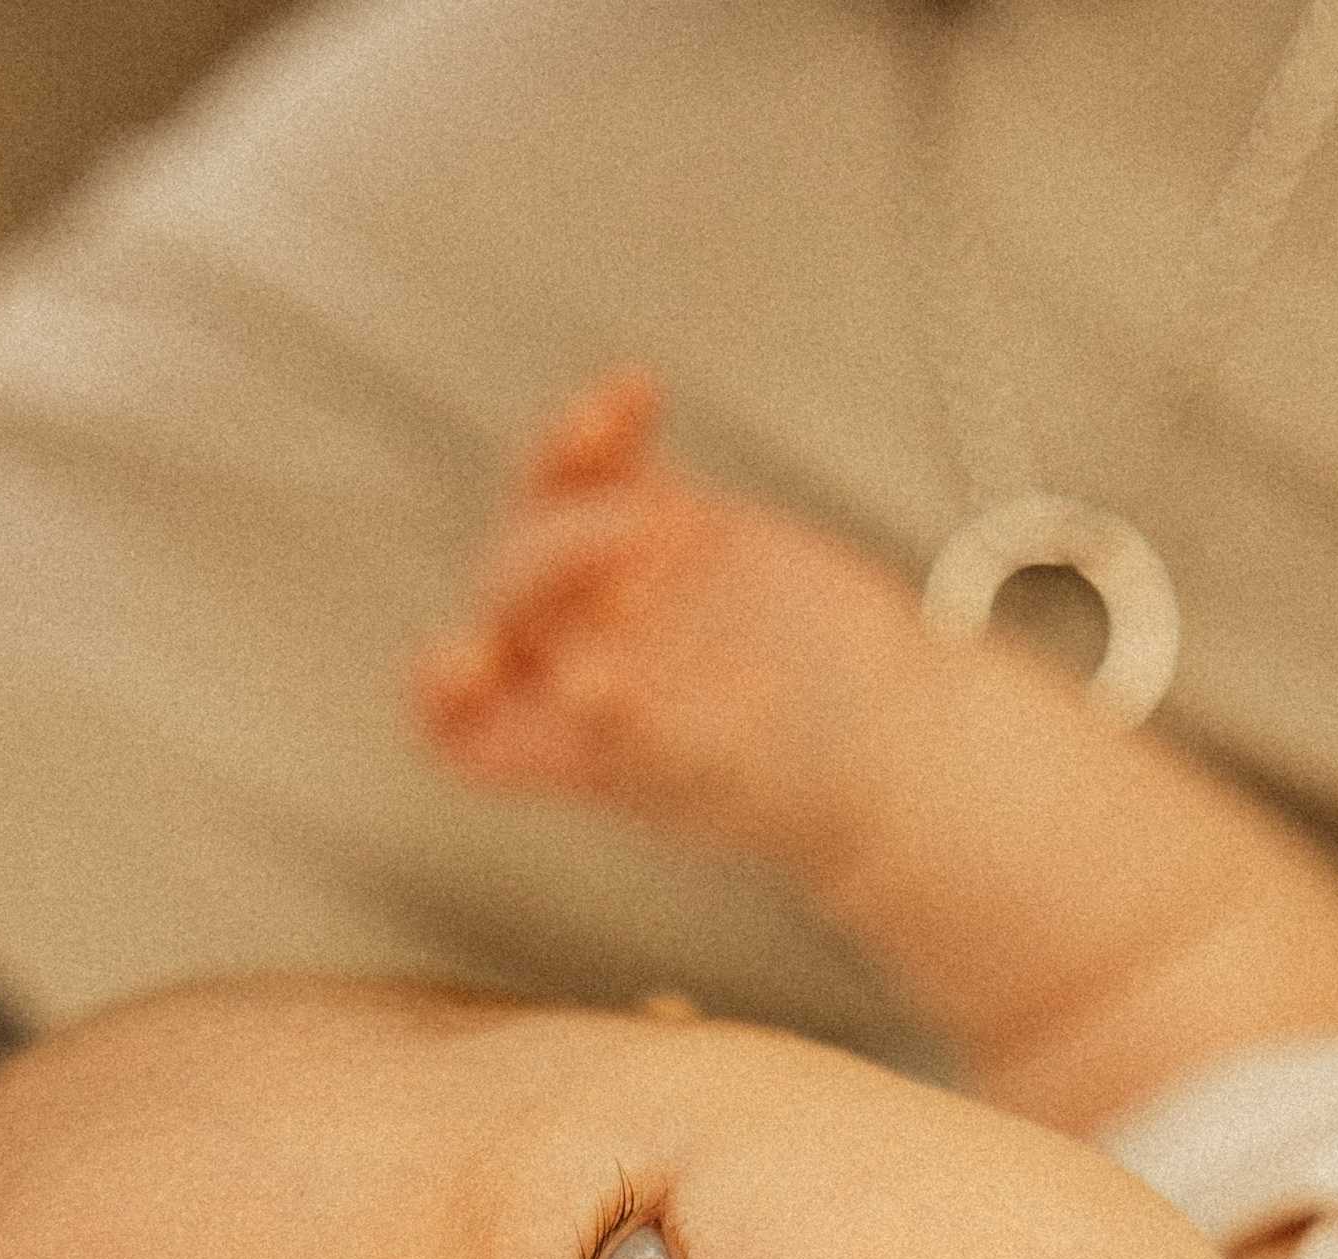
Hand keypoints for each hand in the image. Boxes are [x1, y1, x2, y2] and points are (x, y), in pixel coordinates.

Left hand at [411, 365, 928, 883]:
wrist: (894, 739)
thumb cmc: (806, 788)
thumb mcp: (720, 775)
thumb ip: (640, 735)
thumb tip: (574, 685)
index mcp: (562, 746)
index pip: (460, 726)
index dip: (443, 693)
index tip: (467, 658)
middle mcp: (574, 662)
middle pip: (505, 597)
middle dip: (543, 564)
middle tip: (629, 546)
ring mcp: (619, 588)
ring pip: (545, 513)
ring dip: (558, 467)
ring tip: (605, 436)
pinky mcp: (673, 526)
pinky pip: (615, 464)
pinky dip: (611, 424)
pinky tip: (636, 392)